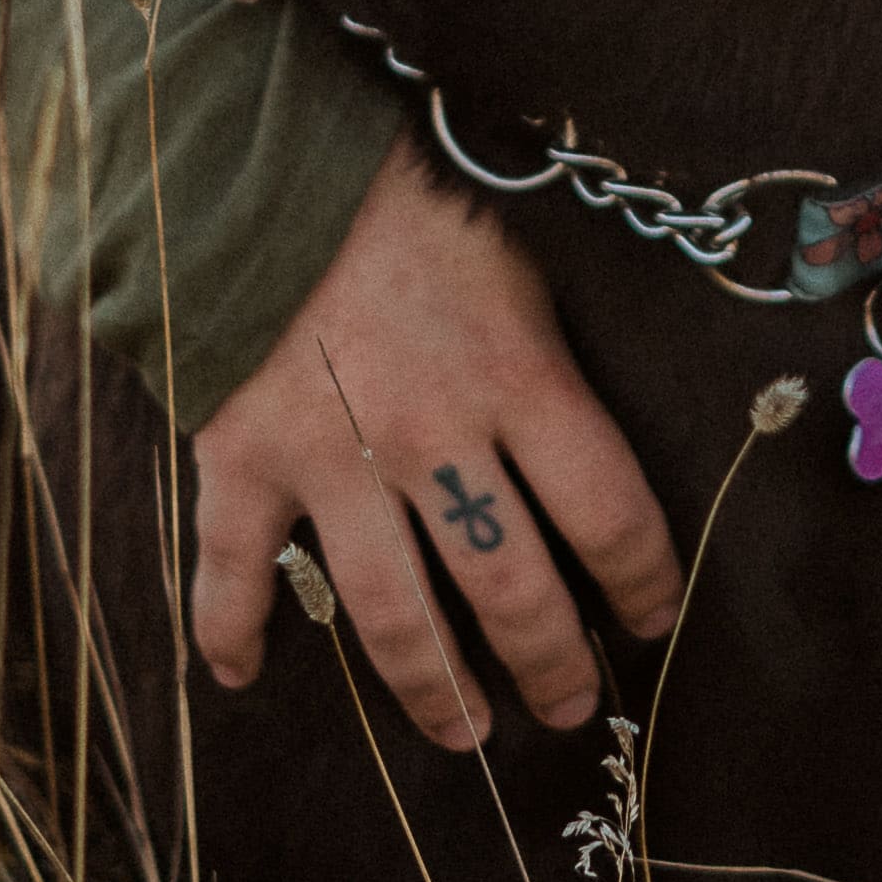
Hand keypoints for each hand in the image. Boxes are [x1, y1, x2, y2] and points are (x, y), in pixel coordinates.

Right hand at [190, 134, 682, 751]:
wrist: (278, 148)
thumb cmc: (424, 193)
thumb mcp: (525, 257)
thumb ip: (554, 352)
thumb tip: (598, 432)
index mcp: (520, 377)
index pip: (610, 514)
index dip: (643, 582)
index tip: (651, 618)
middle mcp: (433, 436)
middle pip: (511, 588)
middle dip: (550, 663)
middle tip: (570, 707)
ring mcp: (332, 458)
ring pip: (394, 615)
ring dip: (433, 690)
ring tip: (462, 733)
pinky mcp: (242, 456)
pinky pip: (234, 570)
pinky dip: (230, 631)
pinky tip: (242, 674)